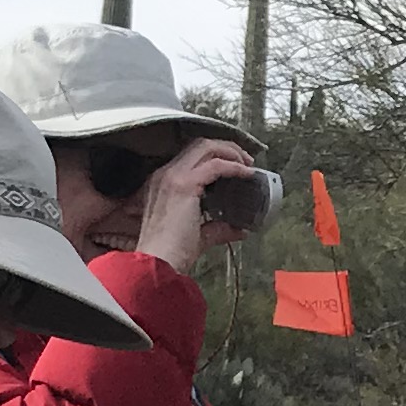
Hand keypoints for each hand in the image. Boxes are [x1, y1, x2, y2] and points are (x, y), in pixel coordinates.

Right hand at [135, 134, 260, 271]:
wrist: (158, 262)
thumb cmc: (171, 253)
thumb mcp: (198, 235)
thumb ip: (218, 228)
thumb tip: (240, 230)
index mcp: (163, 182)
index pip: (191, 155)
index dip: (215, 154)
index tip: (234, 164)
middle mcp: (165, 174)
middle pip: (199, 144)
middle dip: (226, 147)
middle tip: (246, 159)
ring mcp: (173, 176)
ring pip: (206, 147)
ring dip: (231, 151)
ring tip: (248, 163)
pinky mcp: (185, 184)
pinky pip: (216, 165)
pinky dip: (234, 166)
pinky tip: (246, 174)